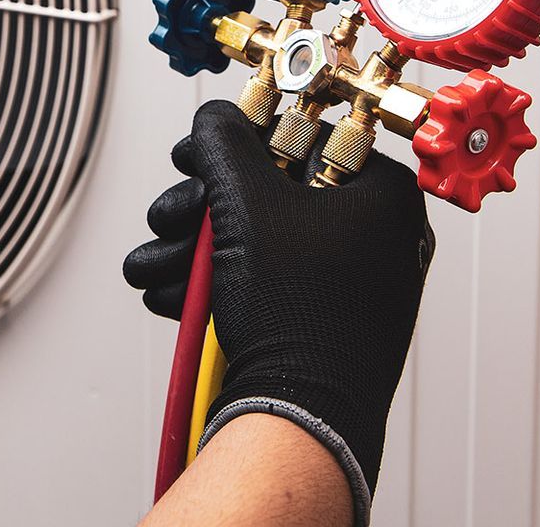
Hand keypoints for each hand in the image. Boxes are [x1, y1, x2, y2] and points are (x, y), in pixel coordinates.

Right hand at [123, 101, 432, 502]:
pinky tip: (172, 293)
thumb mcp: (248, 202)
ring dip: (196, 249)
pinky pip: (267, 283)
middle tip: (171, 215)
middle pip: (271, 194)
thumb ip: (224, 143)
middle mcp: (377, 236)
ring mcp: (353, 284)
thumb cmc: (298, 312)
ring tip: (156, 265)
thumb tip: (214, 120)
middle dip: (202, 209)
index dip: (240, 141)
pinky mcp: (325, 323)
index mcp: (383, 195)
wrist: (302, 418)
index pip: (305, 137)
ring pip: (259, 242)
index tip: (198, 151)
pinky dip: (217, 284)